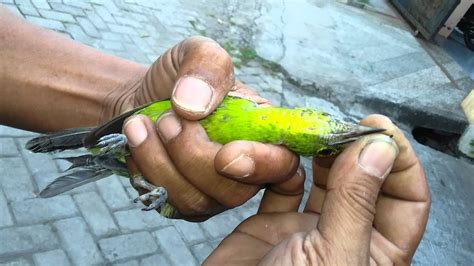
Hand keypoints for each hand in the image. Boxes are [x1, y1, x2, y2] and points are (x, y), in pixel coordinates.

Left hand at [105, 36, 298, 219]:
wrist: (140, 98)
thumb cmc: (179, 79)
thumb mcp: (197, 53)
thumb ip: (206, 64)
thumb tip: (194, 106)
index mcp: (262, 135)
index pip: (283, 165)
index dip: (264, 166)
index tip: (225, 152)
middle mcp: (244, 172)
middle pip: (236, 192)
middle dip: (194, 156)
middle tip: (167, 119)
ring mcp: (212, 192)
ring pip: (197, 201)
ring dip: (162, 161)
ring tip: (141, 123)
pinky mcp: (181, 202)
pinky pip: (166, 201)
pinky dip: (145, 168)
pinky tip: (137, 138)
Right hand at [206, 115, 430, 264]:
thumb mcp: (333, 255)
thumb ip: (357, 203)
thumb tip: (380, 150)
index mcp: (376, 252)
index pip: (406, 198)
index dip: (399, 160)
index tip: (379, 130)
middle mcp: (345, 236)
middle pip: (362, 180)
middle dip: (350, 149)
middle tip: (335, 126)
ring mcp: (307, 229)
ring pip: (320, 179)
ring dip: (311, 156)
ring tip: (303, 138)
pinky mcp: (272, 224)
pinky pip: (280, 186)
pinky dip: (277, 169)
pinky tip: (275, 161)